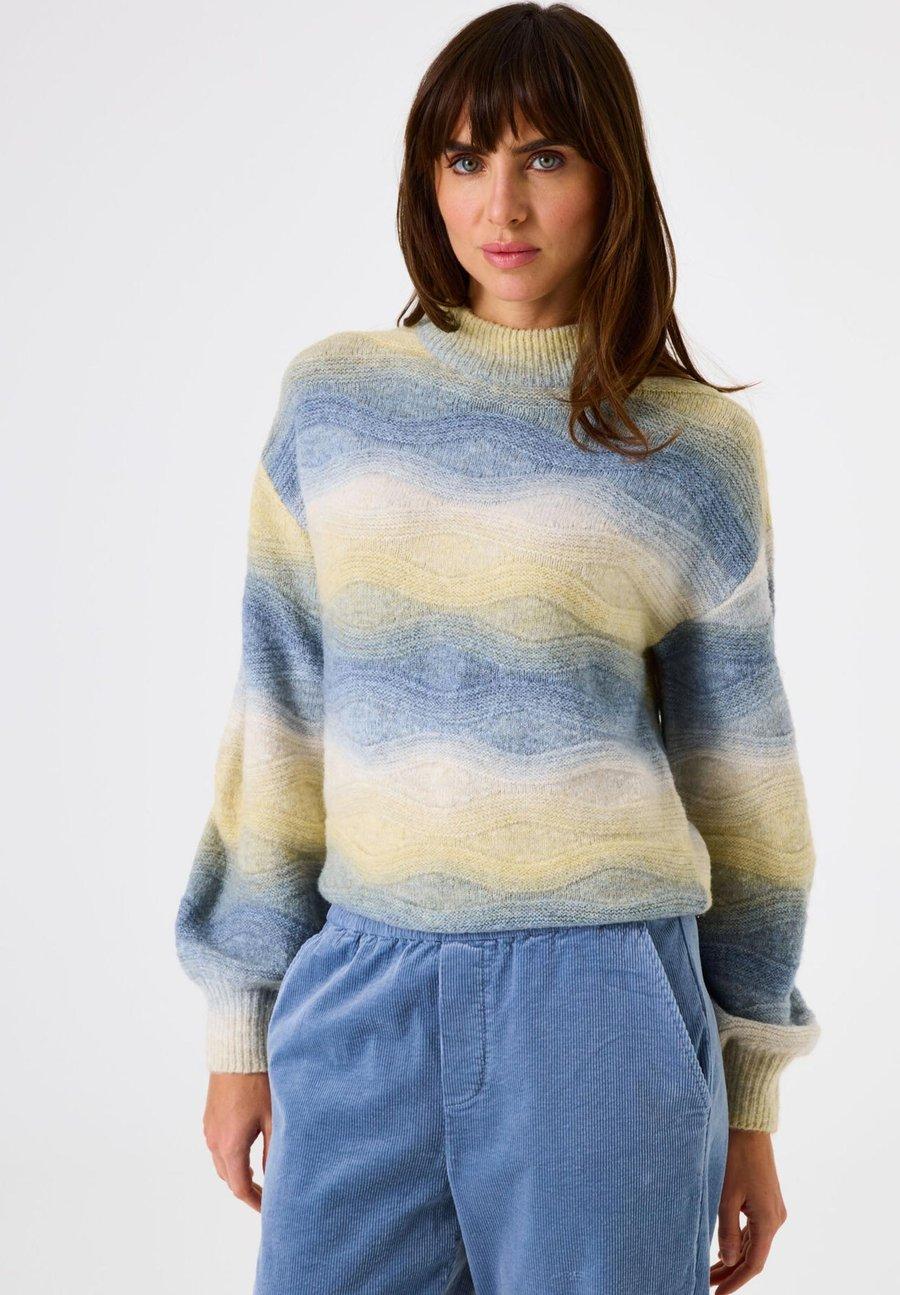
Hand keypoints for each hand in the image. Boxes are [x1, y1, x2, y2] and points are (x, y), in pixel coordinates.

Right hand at [202, 1071, 271, 1211]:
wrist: (237, 1052)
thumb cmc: (259, 1083)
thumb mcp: (273, 1119)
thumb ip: (273, 1152)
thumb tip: (276, 1179)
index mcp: (230, 1145)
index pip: (240, 1187)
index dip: (255, 1201)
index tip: (269, 1210)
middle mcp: (214, 1141)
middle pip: (228, 1178)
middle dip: (246, 1189)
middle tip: (267, 1195)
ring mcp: (209, 1129)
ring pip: (221, 1164)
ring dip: (238, 1173)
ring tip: (259, 1177)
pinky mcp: (209, 1118)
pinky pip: (217, 1148)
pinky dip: (231, 1158)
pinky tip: (247, 1153)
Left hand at [709, 1128, 788, 1290]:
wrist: (749, 1126)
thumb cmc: (735, 1157)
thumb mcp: (726, 1196)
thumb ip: (728, 1231)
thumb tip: (730, 1261)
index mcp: (768, 1221)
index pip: (754, 1264)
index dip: (735, 1283)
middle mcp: (775, 1218)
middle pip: (753, 1256)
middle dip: (730, 1273)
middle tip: (707, 1285)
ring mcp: (772, 1209)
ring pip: (753, 1243)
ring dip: (733, 1258)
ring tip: (710, 1271)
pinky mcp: (766, 1200)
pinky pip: (753, 1229)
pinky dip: (738, 1241)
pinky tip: (723, 1249)